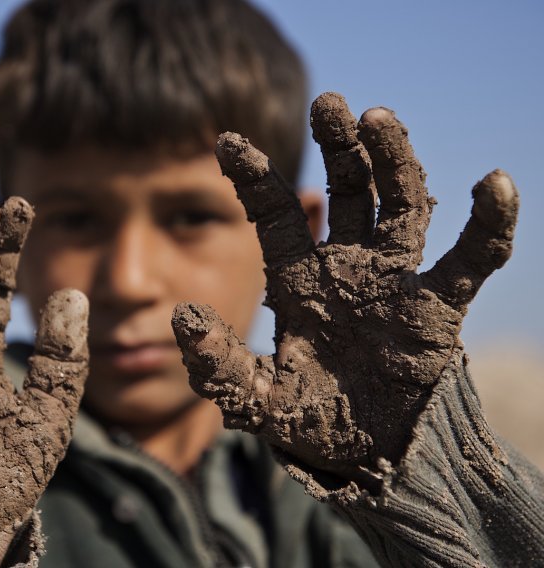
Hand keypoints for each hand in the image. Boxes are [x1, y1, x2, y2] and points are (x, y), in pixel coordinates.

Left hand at [172, 92, 517, 486]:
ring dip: (395, 160)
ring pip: (401, 205)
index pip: (275, 213)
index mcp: (297, 279)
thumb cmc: (309, 420)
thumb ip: (216, 365)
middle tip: (327, 103)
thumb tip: (182, 317)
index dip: (253, 177)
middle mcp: (346, 267)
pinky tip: (494, 185)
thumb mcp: (253, 397)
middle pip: (347, 190)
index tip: (224, 141)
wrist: (366, 458)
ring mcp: (393, 282)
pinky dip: (487, 225)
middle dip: (338, 146)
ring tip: (378, 118)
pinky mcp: (437, 309)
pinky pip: (469, 260)